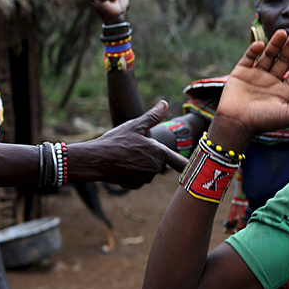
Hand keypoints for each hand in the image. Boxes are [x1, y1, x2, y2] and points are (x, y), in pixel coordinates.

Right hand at [72, 101, 188, 187]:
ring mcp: (145, 179)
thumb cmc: (115, 141)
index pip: (180, 162)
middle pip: (161, 164)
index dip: (186, 163)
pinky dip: (133, 173)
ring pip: (149, 172)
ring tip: (126, 156)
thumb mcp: (135, 125)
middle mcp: (155, 168)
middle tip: (136, 149)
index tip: (194, 165)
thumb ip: (152, 116)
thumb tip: (164, 103)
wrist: (95, 160)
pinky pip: (139, 179)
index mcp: (159, 153)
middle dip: (153, 158)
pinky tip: (122, 166)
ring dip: (142, 166)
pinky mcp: (134, 185)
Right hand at [210, 30, 288, 149]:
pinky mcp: (240, 73)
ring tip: (282, 32)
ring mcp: (256, 76)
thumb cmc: (264, 121)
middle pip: (284, 60)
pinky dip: (254, 50)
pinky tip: (261, 45)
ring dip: (275, 44)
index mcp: (284, 91)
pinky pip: (248, 58)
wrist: (235, 123)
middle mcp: (271, 82)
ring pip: (268, 56)